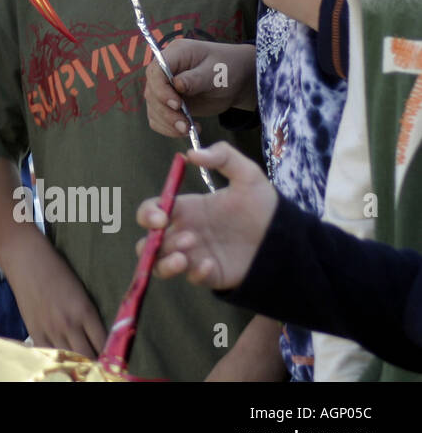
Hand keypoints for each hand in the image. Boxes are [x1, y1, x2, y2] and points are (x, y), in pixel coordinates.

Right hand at [7, 234, 107, 357]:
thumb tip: (97, 336)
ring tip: (80, 362)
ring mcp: (50, 329)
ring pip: (68, 358)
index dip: (108, 354)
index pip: (103, 343)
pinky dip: (56, 358)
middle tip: (97, 362)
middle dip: (94, 362)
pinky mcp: (34, 330)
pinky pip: (48, 354)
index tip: (110, 357)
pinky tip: (60, 358)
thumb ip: (88, 315)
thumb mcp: (80, 291)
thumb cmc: (56, 268)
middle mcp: (70, 324)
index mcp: (85, 310)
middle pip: (88, 356)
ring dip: (77, 362)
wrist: (26, 259)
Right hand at [135, 142, 277, 289]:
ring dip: (166, 262)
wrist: (285, 237)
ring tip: (185, 255)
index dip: (148, 214)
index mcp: (186, 209)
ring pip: (160, 265)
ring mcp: (194, 255)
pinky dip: (195, 273)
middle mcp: (184, 233)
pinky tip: (209, 264)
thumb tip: (190, 153)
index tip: (162, 217)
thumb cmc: (262, 205)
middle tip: (184, 238)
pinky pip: (191, 278)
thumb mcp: (247, 174)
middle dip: (154, 243)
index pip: (150, 211)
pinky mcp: (209, 274)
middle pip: (148, 243)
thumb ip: (223, 156)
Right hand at [144, 39, 256, 137]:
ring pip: (153, 108)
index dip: (161, 89)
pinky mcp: (167, 103)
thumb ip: (196, 78)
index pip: (156, 71)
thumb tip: (177, 84)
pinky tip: (186, 130)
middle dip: (166, 112)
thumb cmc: (228, 68)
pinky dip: (168, 128)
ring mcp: (164, 88)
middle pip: (151, 92)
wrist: (237, 79)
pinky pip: (157, 118)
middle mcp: (164, 71)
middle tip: (185, 126)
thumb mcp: (216, 71)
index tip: (177, 105)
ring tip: (188, 129)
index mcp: (175, 54)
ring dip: (167, 123)